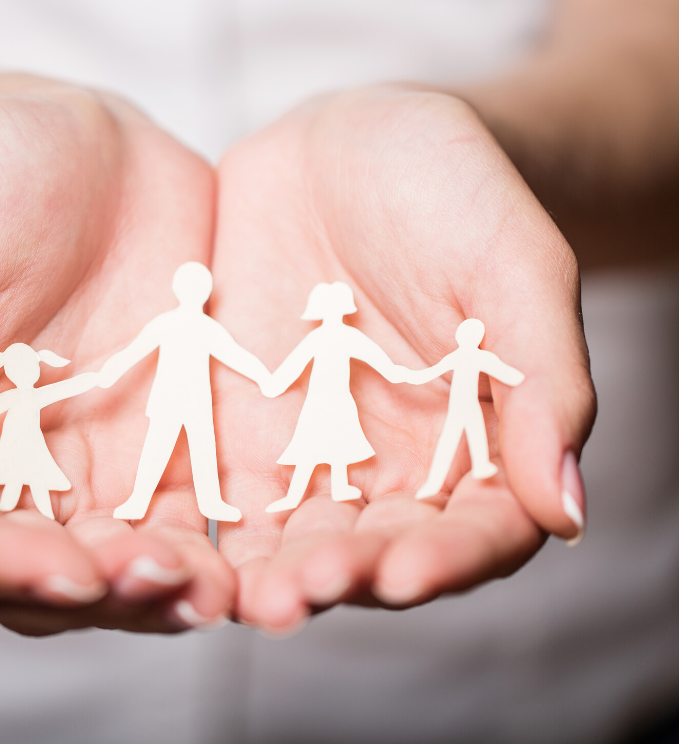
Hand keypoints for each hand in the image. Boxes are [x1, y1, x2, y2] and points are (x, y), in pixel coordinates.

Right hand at [0, 78, 233, 634]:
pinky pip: (202, 515)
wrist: (77, 144)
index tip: (71, 569)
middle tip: (164, 580)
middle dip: (107, 595)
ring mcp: (108, 465)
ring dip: (171, 592)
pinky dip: (226, 547)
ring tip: (218, 590)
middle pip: (56, 578)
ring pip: (133, 564)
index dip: (10, 571)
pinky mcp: (178, 441)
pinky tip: (259, 555)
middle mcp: (23, 478)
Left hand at [209, 86, 595, 633]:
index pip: (480, 527)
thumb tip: (568, 509)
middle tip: (296, 597)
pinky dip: (207, 526)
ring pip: (298, 537)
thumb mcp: (511, 264)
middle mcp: (400, 466)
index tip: (408, 573)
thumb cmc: (454, 193)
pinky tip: (175, 546)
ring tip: (242, 596)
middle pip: (378, 549)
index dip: (449, 558)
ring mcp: (317, 453)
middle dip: (342, 577)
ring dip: (272, 573)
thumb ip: (542, 379)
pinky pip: (225, 492)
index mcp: (483, 441)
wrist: (351, 146)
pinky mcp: (245, 432)